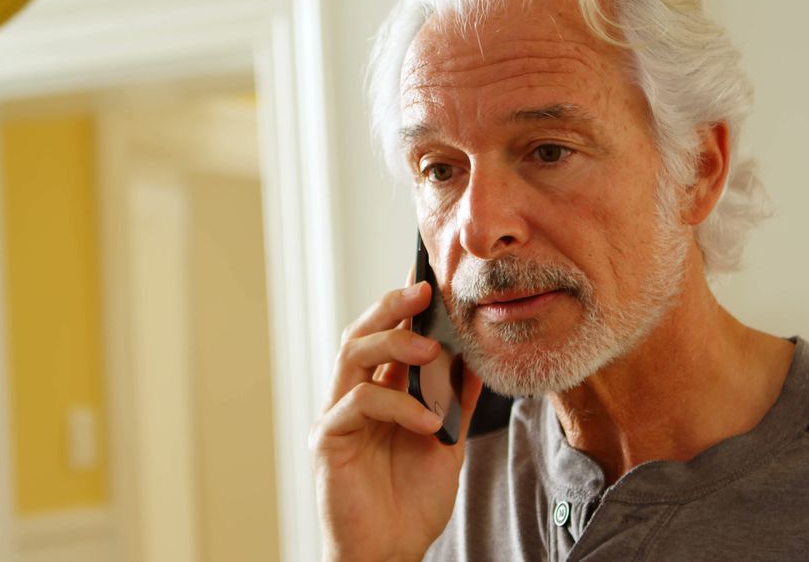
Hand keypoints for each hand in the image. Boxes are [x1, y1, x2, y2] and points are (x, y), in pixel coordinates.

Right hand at [310, 281, 482, 561]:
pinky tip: (427, 421)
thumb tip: (479, 355)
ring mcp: (339, 414)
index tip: (430, 274)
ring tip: (429, 351)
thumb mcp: (448, 440)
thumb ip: (458, 399)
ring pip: (353, 355)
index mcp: (383, 390)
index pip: (389, 334)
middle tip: (425, 290)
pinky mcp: (328, 439)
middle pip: (363, 333)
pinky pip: (358, 403)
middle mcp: (355, 395)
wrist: (392, 551)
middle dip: (393, 306)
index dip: (405, 304)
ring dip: (393, 344)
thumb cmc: (412, 500)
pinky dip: (397, 405)